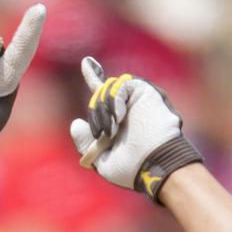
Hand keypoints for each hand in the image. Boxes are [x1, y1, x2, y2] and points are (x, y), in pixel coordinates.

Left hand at [69, 57, 201, 202]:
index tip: (87, 62)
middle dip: (95, 112)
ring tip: (112, 130)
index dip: (94, 76)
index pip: (104, 96)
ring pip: (108, 87)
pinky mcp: (145, 91)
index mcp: (118, 122)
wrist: (155, 163)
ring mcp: (136, 99)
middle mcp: (127, 108)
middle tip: (103, 134)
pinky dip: (115, 101)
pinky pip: (121, 85)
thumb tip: (76, 123)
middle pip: (100, 93)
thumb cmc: (132, 168)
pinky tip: (119, 118)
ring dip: (104, 108)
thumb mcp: (101, 161)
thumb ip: (85, 143)